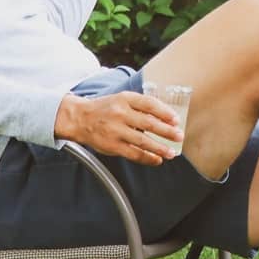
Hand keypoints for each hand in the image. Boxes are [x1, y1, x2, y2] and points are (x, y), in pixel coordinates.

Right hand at [55, 90, 182, 164]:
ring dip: (160, 148)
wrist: (79, 118)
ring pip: (143, 141)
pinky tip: (157, 159)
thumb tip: (165, 117)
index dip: (165, 112)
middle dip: (167, 131)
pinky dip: (147, 158)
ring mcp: (115, 130)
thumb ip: (140, 106)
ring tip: (171, 152)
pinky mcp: (112, 145)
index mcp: (124, 99)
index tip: (176, 119)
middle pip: (149, 123)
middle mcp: (120, 113)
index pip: (149, 104)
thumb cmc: (105, 109)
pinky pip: (133, 153)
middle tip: (179, 136)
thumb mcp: (121, 99)